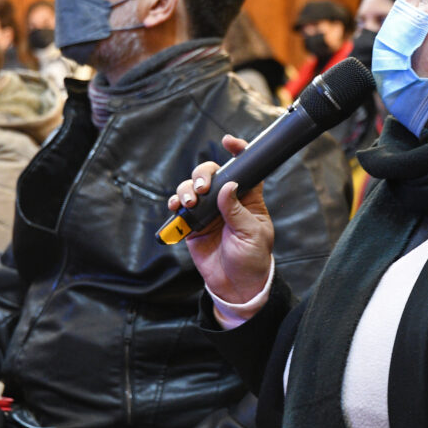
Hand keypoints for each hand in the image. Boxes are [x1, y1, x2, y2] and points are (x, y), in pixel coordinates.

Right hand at [169, 135, 273, 304]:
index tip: (228, 142)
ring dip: (186, 188)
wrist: (236, 286)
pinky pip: (180, 208)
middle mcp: (226, 200)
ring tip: (189, 201)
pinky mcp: (193, 224)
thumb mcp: (252, 234)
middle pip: (212, 174)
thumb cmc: (252, 259)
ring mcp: (208, 211)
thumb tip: (228, 186)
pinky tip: (176, 206)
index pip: (246, 169)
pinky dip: (175, 203)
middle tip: (201, 187)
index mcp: (248, 198)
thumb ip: (237, 210)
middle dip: (202, 174)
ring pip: (192, 187)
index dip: (238, 152)